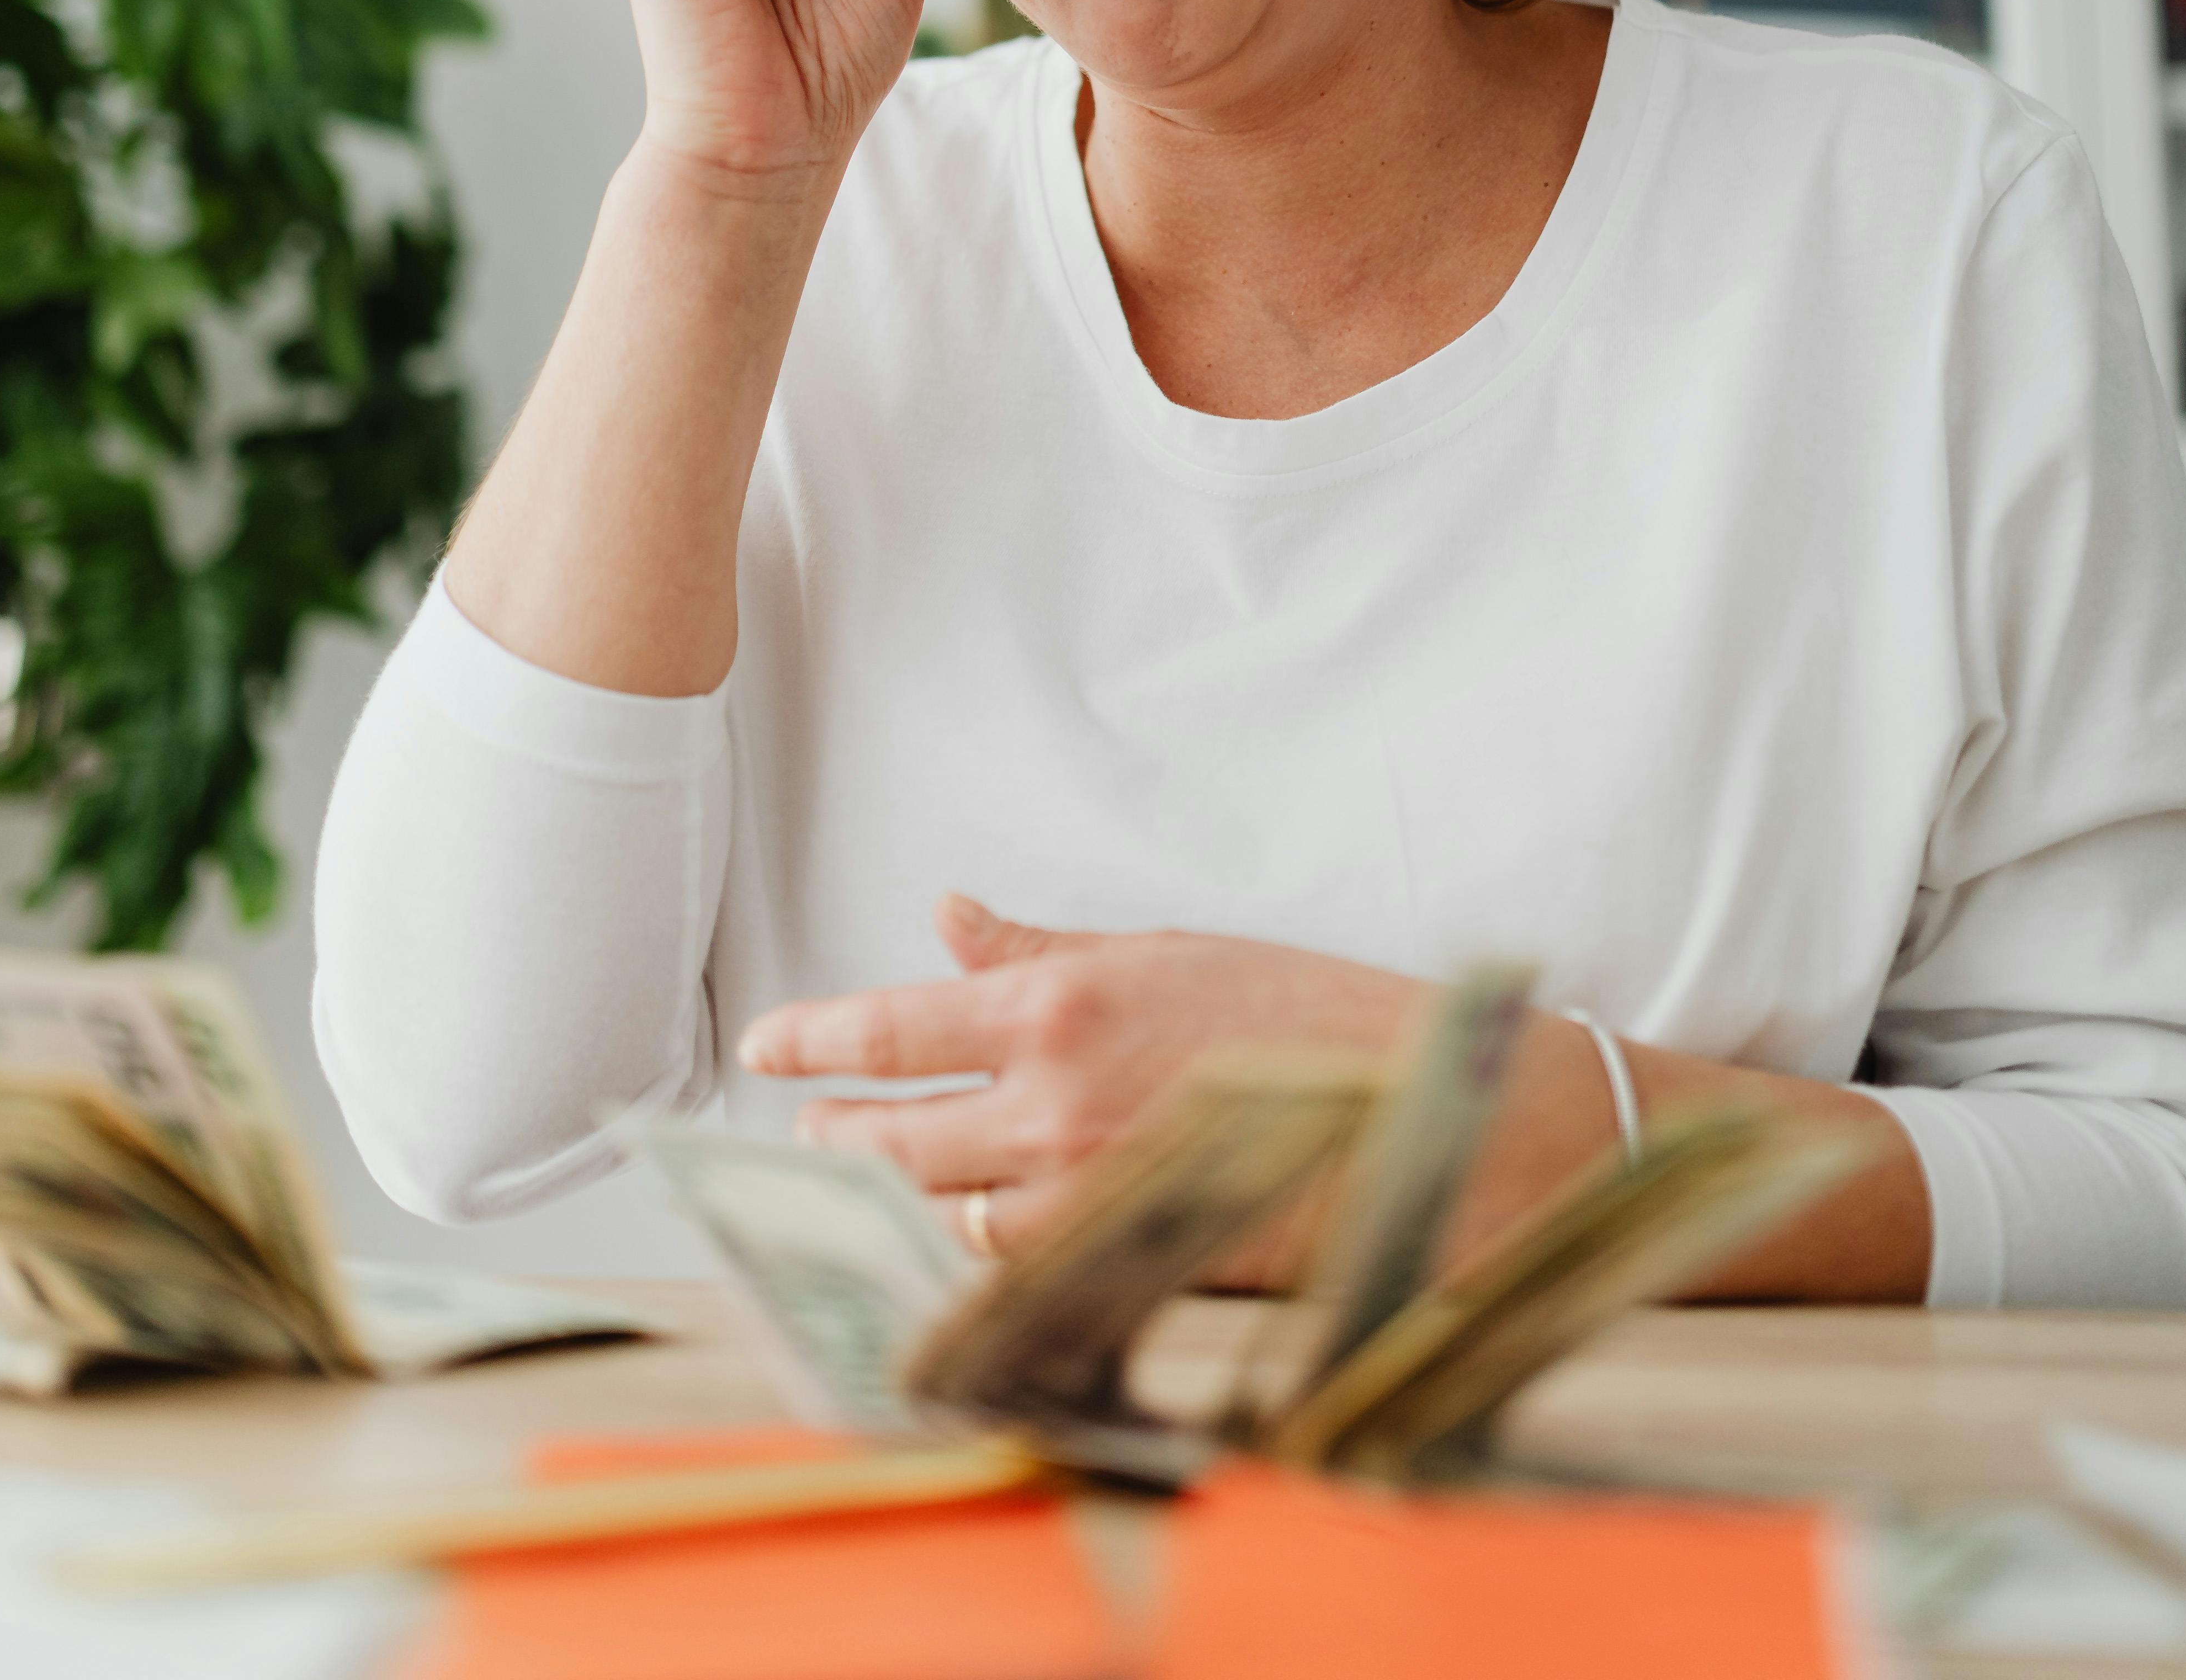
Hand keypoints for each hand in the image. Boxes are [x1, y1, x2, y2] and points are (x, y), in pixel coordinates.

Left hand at [743, 899, 1935, 1298]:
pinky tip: (935, 1247)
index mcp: (1061, 1004)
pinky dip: (957, 1257)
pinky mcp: (1126, 1255)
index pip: (892, 1026)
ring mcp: (1087, 1190)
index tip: (763, 1046)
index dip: (812, 1038)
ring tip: (847, 1185)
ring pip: (933, 1211)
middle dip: (828, 1132)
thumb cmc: (1300, 1010)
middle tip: (796, 1128)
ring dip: (878, 1198)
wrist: (1422, 1107)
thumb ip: (1042, 947)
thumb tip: (947, 916)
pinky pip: (1006, 1269)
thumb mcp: (1164, 950)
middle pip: (890, 1133)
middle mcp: (1055, 1098)